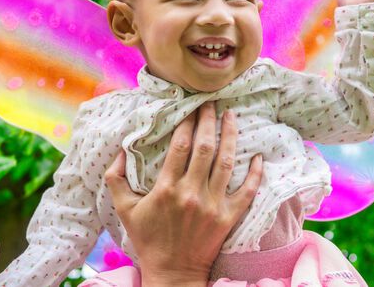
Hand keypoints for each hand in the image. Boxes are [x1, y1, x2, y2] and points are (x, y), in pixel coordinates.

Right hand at [104, 102, 262, 286]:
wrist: (172, 272)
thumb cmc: (147, 239)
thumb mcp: (123, 209)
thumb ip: (115, 178)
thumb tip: (121, 151)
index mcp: (166, 189)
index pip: (179, 146)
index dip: (186, 123)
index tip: (189, 107)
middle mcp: (191, 193)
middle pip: (205, 148)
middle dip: (208, 121)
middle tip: (211, 103)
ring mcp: (212, 206)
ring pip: (226, 163)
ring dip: (231, 136)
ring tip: (232, 117)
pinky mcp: (228, 218)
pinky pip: (247, 191)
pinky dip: (255, 173)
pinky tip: (258, 156)